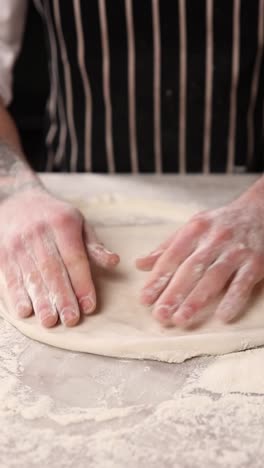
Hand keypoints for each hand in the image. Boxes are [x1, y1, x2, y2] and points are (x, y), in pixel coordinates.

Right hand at [0, 186, 118, 326]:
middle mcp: (39, 234)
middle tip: (71, 320)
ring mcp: (19, 244)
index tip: (89, 305)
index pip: (74, 258)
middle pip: (53, 270)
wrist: (16, 201)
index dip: (82, 283)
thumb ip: (94, 245)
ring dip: (41, 301)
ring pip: (32, 276)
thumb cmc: (54, 217)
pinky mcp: (4, 254)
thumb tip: (114, 262)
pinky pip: (11, 277)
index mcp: (62, 224)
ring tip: (50, 321)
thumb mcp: (78, 222)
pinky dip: (17, 296)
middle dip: (63, 297)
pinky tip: (25, 311)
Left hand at [136, 186, 263, 325]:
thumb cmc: (221, 223)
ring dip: (197, 299)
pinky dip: (233, 299)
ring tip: (181, 318)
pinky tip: (222, 316)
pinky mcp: (256, 262)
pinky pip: (243, 283)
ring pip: (214, 277)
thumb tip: (140, 264)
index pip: (172, 256)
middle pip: (190, 269)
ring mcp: (236, 251)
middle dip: (173, 293)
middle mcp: (215, 239)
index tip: (145, 299)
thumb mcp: (193, 227)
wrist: (260, 210)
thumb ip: (168, 247)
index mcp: (195, 229)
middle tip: (160, 315)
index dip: (158, 278)